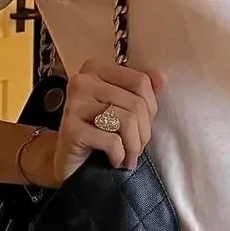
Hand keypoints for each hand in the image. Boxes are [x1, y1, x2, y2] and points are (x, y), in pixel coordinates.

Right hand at [45, 59, 164, 185]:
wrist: (67, 161)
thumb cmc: (97, 132)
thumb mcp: (121, 107)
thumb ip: (139, 91)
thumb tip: (162, 79)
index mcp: (95, 69)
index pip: (141, 81)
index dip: (151, 108)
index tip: (144, 126)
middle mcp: (82, 81)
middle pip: (136, 103)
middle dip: (143, 133)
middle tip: (137, 149)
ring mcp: (74, 103)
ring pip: (127, 121)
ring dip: (133, 146)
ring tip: (129, 157)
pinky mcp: (71, 129)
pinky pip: (112, 141)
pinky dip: (119, 155)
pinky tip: (115, 161)